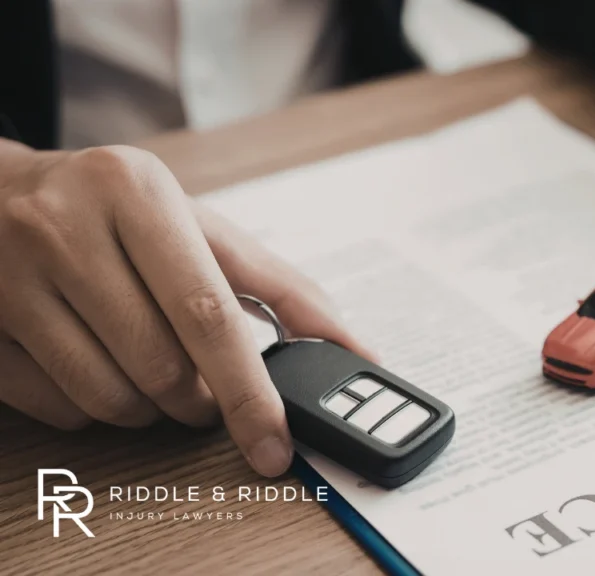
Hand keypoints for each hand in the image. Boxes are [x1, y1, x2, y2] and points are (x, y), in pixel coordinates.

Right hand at [0, 140, 371, 475]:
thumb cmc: (115, 214)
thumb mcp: (197, 228)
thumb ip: (280, 286)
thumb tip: (353, 347)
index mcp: (136, 192)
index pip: (207, 311)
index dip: (248, 389)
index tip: (276, 440)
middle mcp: (65, 228)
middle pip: (161, 365)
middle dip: (200, 400)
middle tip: (208, 392)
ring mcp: (10, 279)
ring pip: (110, 398)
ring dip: (151, 410)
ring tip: (156, 373)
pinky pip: (59, 409)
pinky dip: (96, 409)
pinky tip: (100, 367)